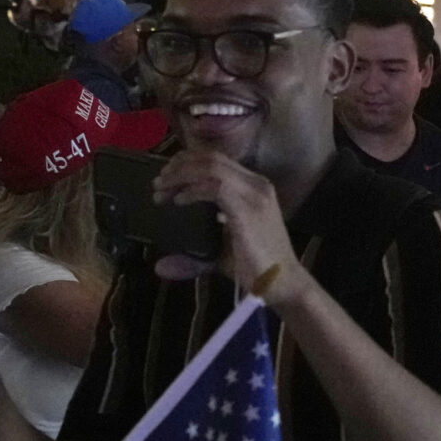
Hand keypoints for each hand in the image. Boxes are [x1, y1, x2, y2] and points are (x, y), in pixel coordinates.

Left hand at [153, 149, 303, 300]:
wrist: (282, 283)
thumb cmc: (255, 267)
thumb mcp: (219, 254)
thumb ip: (192, 256)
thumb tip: (159, 266)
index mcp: (254, 187)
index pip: (218, 159)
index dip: (188, 161)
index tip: (167, 175)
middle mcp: (256, 184)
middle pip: (211, 157)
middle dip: (179, 166)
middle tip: (159, 182)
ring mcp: (254, 195)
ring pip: (211, 167)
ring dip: (181, 175)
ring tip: (162, 189)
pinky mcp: (247, 209)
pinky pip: (215, 187)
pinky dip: (192, 190)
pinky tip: (179, 200)